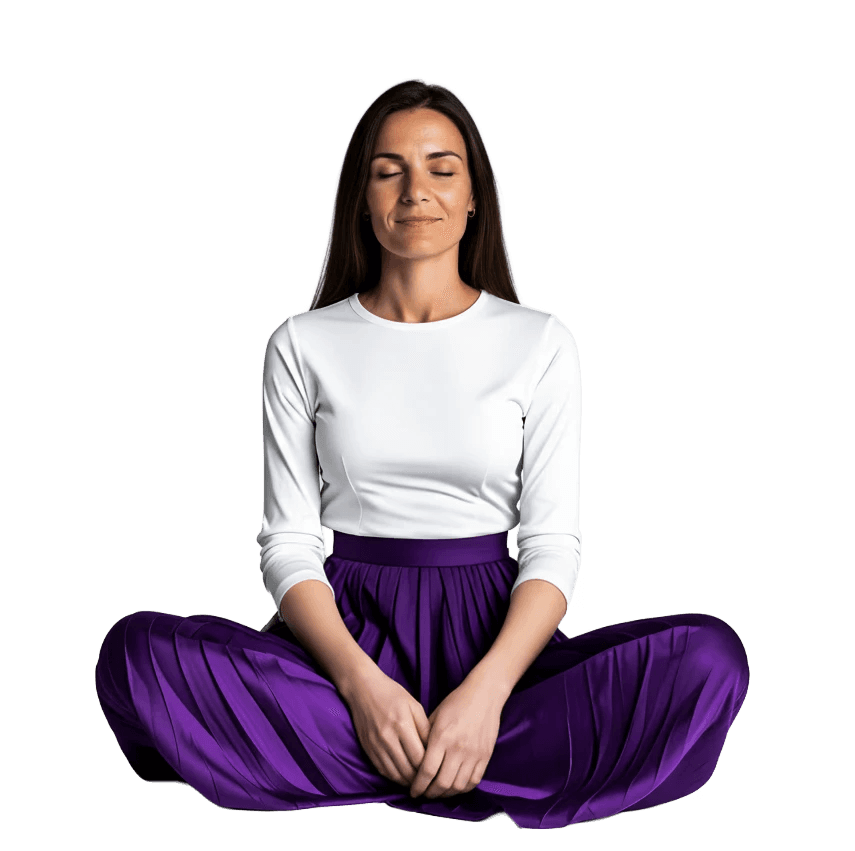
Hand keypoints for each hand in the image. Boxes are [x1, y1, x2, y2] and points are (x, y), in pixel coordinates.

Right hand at [344, 667, 430, 786]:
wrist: (363, 689)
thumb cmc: (392, 694)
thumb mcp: (414, 705)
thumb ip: (425, 727)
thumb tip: (435, 749)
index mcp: (402, 725)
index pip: (419, 757)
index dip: (430, 768)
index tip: (438, 770)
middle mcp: (387, 738)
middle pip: (407, 770)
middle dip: (420, 779)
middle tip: (431, 781)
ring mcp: (376, 745)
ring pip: (394, 774)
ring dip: (408, 782)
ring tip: (419, 782)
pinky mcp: (368, 749)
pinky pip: (383, 771)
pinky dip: (395, 778)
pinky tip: (404, 777)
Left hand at [409, 678, 502, 798]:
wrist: (484, 694)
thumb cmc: (456, 702)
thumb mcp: (435, 716)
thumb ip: (425, 738)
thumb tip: (415, 759)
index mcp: (442, 737)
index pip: (427, 771)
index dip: (418, 785)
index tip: (413, 791)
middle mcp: (458, 748)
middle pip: (442, 783)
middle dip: (430, 793)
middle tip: (424, 794)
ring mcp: (473, 753)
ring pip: (458, 786)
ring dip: (446, 794)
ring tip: (438, 792)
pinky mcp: (485, 756)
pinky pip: (474, 781)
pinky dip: (463, 789)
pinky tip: (455, 787)